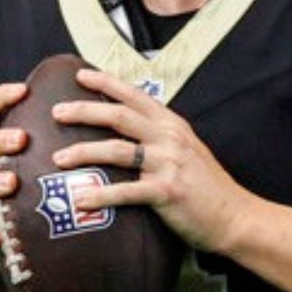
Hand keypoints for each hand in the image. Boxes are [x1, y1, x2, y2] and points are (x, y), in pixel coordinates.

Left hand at [51, 68, 250, 252]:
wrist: (235, 216)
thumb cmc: (207, 186)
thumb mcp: (186, 149)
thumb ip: (160, 135)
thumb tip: (127, 129)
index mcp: (172, 124)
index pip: (134, 95)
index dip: (106, 82)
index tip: (79, 75)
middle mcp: (169, 137)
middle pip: (118, 115)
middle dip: (83, 111)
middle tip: (56, 112)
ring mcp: (169, 164)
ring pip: (117, 150)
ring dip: (83, 152)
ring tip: (58, 158)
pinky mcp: (166, 192)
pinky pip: (126, 191)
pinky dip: (100, 195)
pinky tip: (80, 200)